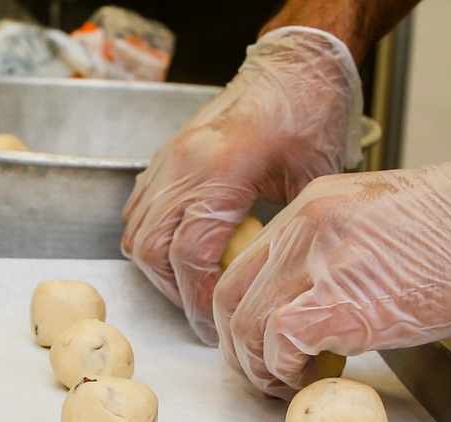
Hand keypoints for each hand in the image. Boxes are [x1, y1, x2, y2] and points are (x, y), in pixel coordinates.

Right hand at [121, 27, 363, 344]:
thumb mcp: (314, 178)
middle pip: (151, 249)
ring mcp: (170, 158)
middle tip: (204, 318)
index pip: (190, 252)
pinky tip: (183, 255)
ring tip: (194, 291)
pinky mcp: (166, 157)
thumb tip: (276, 283)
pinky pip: (139, 210)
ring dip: (160, 271)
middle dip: (175, 293)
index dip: (199, 298)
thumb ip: (289, 230)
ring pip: (136, 232)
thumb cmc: (309, 113)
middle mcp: (185, 162)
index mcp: (222, 167)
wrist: (293, 67)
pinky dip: (153, 240)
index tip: (216, 324)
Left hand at [213, 143, 450, 399]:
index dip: (245, 314)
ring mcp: (322, 261)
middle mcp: (306, 227)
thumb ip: (338, 259)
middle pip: (231, 296)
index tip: (263, 343)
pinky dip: (287, 371)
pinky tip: (314, 380)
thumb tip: (320, 311)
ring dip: (261, 368)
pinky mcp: (345, 301)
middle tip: (268, 374)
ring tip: (291, 385)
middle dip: (240, 347)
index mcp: (314, 206)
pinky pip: (282, 342)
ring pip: (246, 323)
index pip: (247, 265)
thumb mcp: (382, 228)